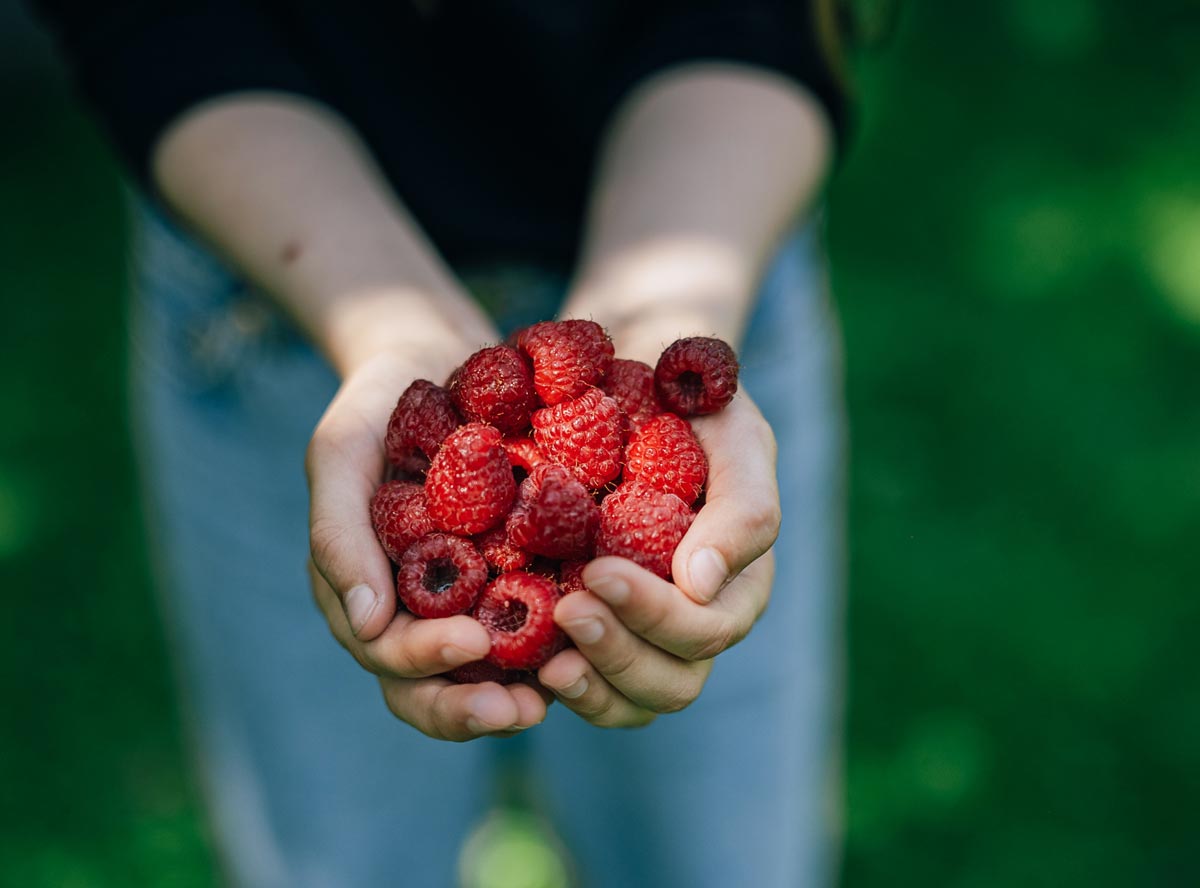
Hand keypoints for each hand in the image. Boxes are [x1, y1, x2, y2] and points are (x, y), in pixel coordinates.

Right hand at [306, 346, 550, 739]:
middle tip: (522, 708)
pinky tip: (593, 645)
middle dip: (471, 708)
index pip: (387, 653)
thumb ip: (339, 531)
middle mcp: (415, 611)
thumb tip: (366, 621)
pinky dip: (554, 648)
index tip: (473, 640)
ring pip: (485, 676)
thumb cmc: (376, 406)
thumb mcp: (342, 453)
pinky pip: (531, 629)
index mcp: (366, 593)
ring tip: (562, 692)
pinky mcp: (514, 577)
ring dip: (518, 694)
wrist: (434, 360)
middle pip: (432, 689)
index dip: (425, 661)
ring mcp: (465, 601)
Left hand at [537, 392, 780, 726]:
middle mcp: (692, 622)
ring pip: (632, 701)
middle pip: (672, 682)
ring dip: (593, 685)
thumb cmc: (694, 406)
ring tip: (547, 659)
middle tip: (567, 610)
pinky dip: (561, 687)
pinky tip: (528, 662)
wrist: (636, 382)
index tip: (598, 570)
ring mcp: (642, 635)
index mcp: (734, 585)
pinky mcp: (593, 633)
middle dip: (620, 653)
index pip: (706, 629)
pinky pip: (587, 689)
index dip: (654, 614)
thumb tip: (700, 584)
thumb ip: (741, 507)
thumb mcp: (735, 435)